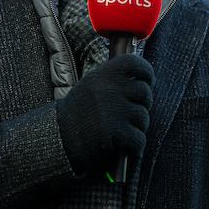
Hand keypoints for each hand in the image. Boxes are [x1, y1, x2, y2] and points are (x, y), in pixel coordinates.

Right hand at [55, 54, 153, 173]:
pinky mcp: (116, 133)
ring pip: (144, 117)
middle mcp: (108, 90)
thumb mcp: (92, 85)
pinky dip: (136, 145)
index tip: (148, 81)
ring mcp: (113, 111)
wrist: (60, 137)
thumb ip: (115, 80)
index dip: (146, 72)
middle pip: (145, 92)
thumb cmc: (81, 111)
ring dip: (139, 126)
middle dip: (143, 104)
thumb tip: (146, 79)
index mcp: (102, 75)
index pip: (134, 63)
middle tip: (132, 112)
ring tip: (124, 129)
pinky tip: (126, 145)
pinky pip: (140, 139)